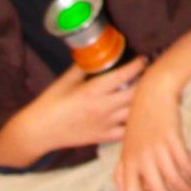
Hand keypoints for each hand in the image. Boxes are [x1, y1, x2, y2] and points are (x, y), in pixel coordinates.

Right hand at [0, 57, 145, 167]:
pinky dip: (135, 123)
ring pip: (135, 113)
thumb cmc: (50, 103)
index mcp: (94, 90)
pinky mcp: (103, 137)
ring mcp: (106, 124)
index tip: (144, 58)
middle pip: (136, 94)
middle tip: (151, 73)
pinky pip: (127, 132)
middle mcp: (104, 107)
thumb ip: (83, 67)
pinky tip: (139, 115)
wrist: (39, 131)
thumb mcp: (66, 80)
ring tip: (149, 92)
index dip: (138, 65)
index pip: (124, 75)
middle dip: (146, 82)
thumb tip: (95, 52)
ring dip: (143, 101)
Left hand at [114, 58, 190, 190]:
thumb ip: (124, 168)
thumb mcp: (126, 144)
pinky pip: (182, 162)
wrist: (152, 92)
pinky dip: (190, 172)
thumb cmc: (140, 119)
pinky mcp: (171, 138)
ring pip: (172, 180)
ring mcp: (156, 148)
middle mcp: (140, 157)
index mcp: (128, 160)